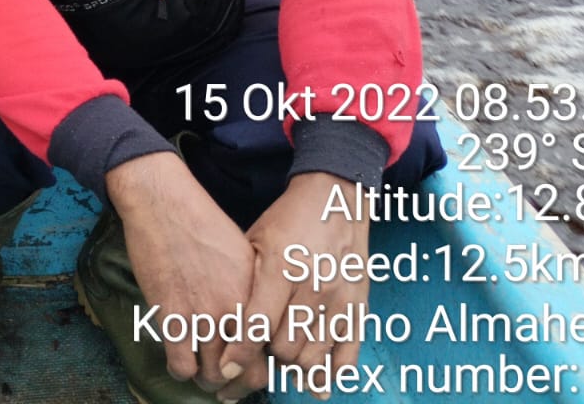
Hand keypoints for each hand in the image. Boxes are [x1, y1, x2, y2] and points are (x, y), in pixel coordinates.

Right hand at [106, 153, 259, 396]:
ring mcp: (204, 314)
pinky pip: (182, 364)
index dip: (260, 370)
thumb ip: (251, 292)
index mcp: (257, 295)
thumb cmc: (201, 222)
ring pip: (213, 374)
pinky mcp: (172, 315)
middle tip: (225, 388)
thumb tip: (253, 323)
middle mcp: (235, 310)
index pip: (271, 352)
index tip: (249, 373)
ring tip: (200, 372)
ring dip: (206, 379)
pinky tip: (178, 358)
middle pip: (246, 373)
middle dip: (235, 387)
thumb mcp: (242, 255)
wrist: (164, 204)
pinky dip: (180, 369)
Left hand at [224, 173, 369, 401]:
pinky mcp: (359, 307)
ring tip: (280, 361)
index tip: (226, 370)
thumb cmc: (287, 221)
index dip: (239, 354)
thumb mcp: (254, 241)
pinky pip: (347, 356)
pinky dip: (330, 375)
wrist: (335, 200)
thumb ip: (243, 282)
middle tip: (255, 355)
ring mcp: (340, 299)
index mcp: (281, 267)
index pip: (257, 324)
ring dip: (293, 368)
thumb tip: (224, 326)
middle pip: (284, 348)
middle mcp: (313, 286)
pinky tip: (315, 382)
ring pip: (313, 359)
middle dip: (265, 357)